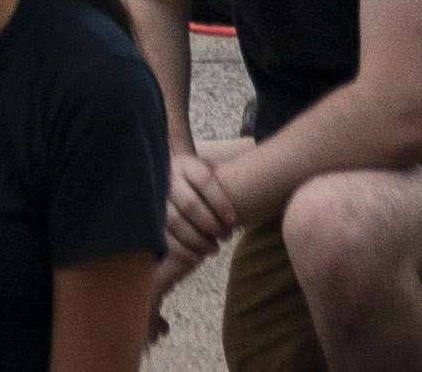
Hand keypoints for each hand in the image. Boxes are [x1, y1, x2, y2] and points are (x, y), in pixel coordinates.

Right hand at [163, 148, 241, 278]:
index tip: (234, 220)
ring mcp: (156, 197)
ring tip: (214, 248)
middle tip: (226, 236)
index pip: (206, 181)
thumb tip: (271, 181)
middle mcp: (168, 177)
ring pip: (175, 221)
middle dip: (211, 225)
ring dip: (197, 239)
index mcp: (186, 164)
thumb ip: (229, 178)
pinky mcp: (150, 217)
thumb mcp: (212, 172)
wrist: (170, 181)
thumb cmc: (201, 183)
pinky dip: (182, 249)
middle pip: (190, 204)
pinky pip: (164, 236)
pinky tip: (197, 256)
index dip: (221, 203)